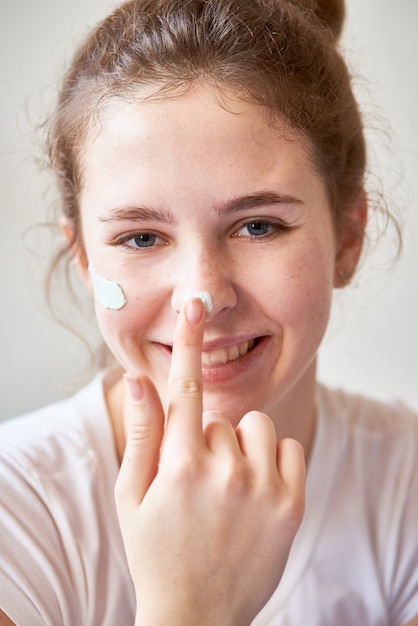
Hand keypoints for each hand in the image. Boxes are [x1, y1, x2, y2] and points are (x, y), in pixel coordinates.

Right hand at [114, 298, 305, 625]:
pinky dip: (271, 461)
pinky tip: (255, 491)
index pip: (185, 388)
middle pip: (220, 419)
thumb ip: (141, 434)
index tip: (194, 304)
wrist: (197, 614)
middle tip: (197, 484)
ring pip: (255, 428)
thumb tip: (140, 380)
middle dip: (207, 442)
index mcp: (178, 466)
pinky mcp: (291, 503)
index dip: (189, 340)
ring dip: (240, 447)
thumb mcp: (131, 496)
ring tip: (228, 486)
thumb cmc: (155, 550)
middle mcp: (223, 471)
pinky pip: (286, 447)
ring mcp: (261, 488)